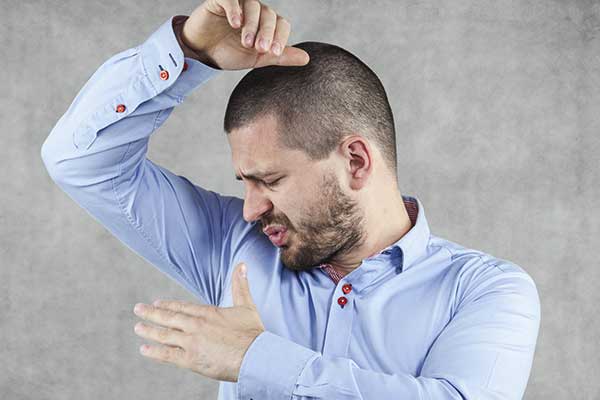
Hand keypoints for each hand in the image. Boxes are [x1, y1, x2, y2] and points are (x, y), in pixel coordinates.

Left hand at [132, 262, 264, 381]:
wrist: (255, 356)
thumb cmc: (253, 333)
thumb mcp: (246, 305)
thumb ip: (240, 284)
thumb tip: (242, 265)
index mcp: (207, 313)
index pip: (182, 307)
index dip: (168, 305)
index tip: (157, 303)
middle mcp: (195, 325)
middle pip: (169, 318)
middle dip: (152, 313)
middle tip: (138, 309)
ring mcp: (191, 342)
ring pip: (164, 335)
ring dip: (149, 330)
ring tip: (137, 327)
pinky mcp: (190, 359)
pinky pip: (166, 355)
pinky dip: (154, 352)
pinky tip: (144, 349)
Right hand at [179, 0, 308, 69]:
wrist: (201, 52)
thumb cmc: (229, 53)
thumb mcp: (257, 59)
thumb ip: (280, 57)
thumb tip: (306, 58)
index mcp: (266, 24)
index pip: (282, 24)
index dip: (280, 38)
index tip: (273, 53)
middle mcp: (255, 11)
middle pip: (269, 15)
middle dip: (266, 33)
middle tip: (260, 49)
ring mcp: (238, 4)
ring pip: (253, 7)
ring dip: (252, 25)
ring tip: (246, 43)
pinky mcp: (220, 1)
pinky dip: (235, 10)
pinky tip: (235, 23)